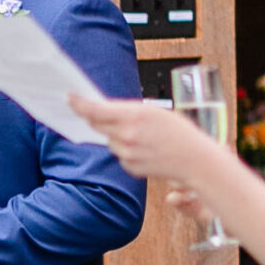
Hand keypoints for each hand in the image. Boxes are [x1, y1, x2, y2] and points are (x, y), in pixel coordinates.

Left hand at [70, 93, 225, 184]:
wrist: (195, 160)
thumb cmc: (179, 133)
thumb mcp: (155, 111)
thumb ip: (128, 111)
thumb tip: (105, 110)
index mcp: (134, 116)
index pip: (95, 110)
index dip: (79, 103)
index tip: (70, 98)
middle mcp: (127, 136)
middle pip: (97, 124)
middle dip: (97, 117)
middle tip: (100, 111)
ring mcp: (127, 154)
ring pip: (109, 139)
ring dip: (116, 134)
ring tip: (141, 134)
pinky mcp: (130, 167)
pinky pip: (119, 154)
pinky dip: (126, 149)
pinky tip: (144, 148)